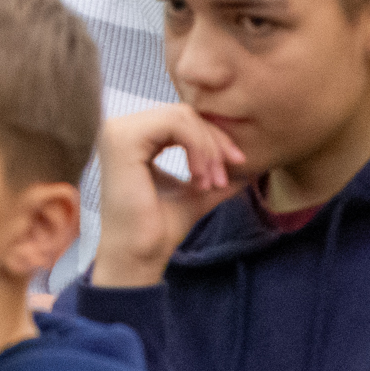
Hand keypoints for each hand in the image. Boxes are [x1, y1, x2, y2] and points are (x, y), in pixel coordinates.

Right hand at [89, 103, 245, 287]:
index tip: (238, 164)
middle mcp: (121, 129)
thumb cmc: (159, 229)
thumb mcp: (196, 193)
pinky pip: (174, 124)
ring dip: (207, 149)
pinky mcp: (124, 139)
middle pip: (183, 114)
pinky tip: (199, 177)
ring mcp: (118, 131)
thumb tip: (251, 165)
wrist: (140, 257)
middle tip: (225, 178)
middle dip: (214, 143)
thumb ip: (216, 174)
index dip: (213, 137)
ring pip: (181, 116)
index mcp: (133, 139)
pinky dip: (197, 147)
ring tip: (211, 183)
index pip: (181, 120)